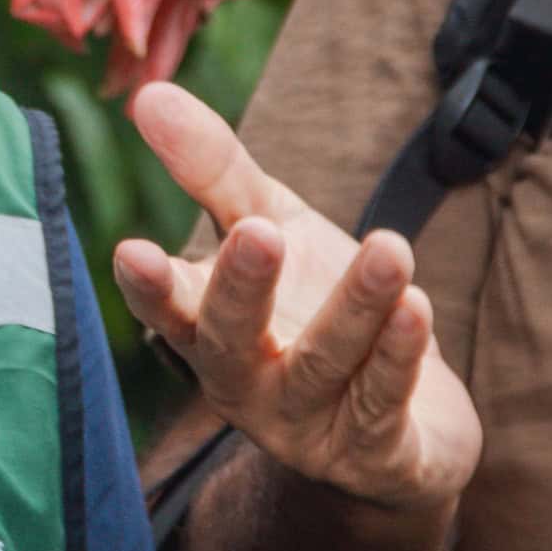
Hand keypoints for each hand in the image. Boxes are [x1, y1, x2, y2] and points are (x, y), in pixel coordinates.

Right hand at [115, 83, 481, 513]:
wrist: (404, 420)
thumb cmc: (312, 307)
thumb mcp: (267, 224)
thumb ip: (211, 168)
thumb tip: (148, 93)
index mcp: (206, 330)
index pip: (167, 309)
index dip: (150, 286)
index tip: (133, 251)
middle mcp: (243, 385)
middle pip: (231, 341)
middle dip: (244, 289)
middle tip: (258, 233)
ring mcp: (307, 425)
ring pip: (324, 366)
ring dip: (355, 309)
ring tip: (388, 250)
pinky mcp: (375, 456)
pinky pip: (384, 406)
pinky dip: (399, 358)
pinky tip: (418, 307)